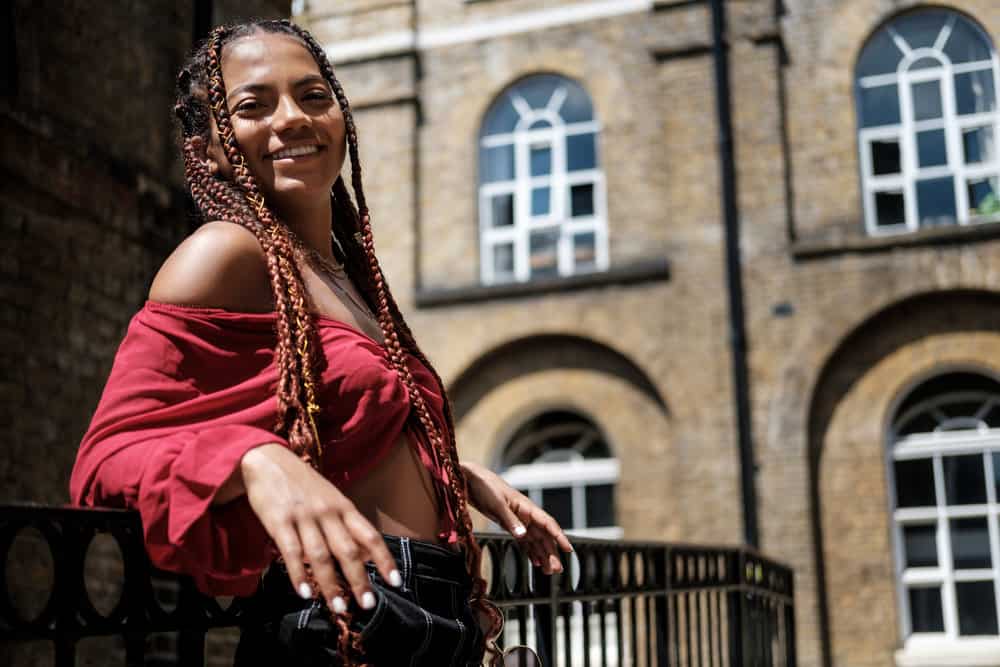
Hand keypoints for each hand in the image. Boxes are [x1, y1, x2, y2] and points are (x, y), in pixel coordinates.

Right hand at [239, 444, 401, 613]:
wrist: (268, 461)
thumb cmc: (304, 485)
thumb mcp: (331, 499)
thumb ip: (346, 526)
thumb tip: (366, 556)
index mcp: (344, 507)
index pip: (370, 536)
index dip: (384, 559)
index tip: (395, 582)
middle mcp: (328, 512)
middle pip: (348, 550)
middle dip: (359, 580)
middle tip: (367, 605)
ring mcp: (304, 516)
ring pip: (321, 556)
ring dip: (331, 585)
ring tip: (338, 607)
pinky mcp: (279, 521)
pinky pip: (291, 552)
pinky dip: (298, 575)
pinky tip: (305, 593)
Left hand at [461, 461, 572, 573]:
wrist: (470, 480)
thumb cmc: (485, 486)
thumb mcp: (497, 504)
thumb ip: (510, 520)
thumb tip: (523, 535)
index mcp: (526, 507)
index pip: (548, 523)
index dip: (559, 536)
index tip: (568, 549)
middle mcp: (525, 514)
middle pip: (543, 536)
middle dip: (551, 552)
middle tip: (556, 569)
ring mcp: (518, 520)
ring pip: (535, 540)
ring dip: (543, 555)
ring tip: (548, 570)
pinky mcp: (509, 525)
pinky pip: (524, 541)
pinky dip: (530, 551)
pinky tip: (535, 561)